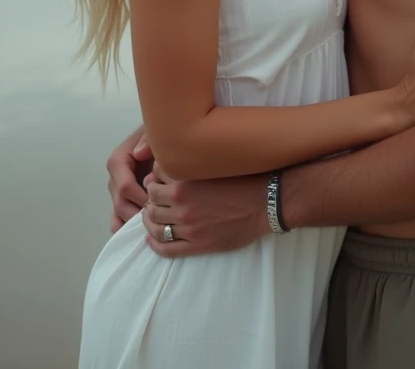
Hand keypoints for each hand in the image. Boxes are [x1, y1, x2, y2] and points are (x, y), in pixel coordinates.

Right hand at [107, 128, 153, 232]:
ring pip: (120, 213)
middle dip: (138, 214)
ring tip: (153, 229)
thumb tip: (138, 153)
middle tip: (158, 221)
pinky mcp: (122, 198)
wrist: (158, 138)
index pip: (126, 187)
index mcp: (118, 161)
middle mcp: (114, 178)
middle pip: (121, 204)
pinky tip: (140, 236)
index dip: (142, 199)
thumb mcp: (153, 134)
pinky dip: (127, 227)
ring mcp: (116, 190)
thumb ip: (147, 141)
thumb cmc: (156, 137)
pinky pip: (119, 217)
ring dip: (134, 223)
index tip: (159, 204)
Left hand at [142, 164, 268, 257]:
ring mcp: (188, 227)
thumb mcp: (213, 165)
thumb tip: (167, 170)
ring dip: (149, 221)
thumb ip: (190, 166)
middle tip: (155, 199)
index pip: (154, 179)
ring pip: (156, 226)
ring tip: (152, 217)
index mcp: (185, 182)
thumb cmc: (242, 179)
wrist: (265, 203)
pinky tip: (152, 239)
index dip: (154, 179)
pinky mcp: (197, 245)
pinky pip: (166, 248)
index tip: (158, 180)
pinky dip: (154, 244)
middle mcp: (182, 205)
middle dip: (150, 200)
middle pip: (151, 203)